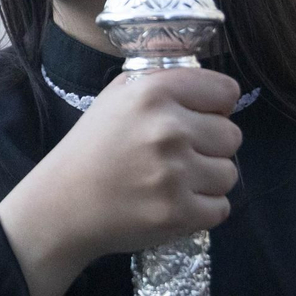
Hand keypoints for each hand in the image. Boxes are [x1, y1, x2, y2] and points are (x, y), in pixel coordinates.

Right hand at [0, 66, 242, 295]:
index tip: (198, 118)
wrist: (63, 204)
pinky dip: (201, 210)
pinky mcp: (179, 213)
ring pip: (229, 174)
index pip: (226, 91)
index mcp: (154, 93)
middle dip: (211, 146)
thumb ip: (159, 81)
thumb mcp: (116, 97)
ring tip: (173, 181)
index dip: (215, 106)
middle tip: (179, 155)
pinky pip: (221, 208)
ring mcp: (175, 174)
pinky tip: (172, 203)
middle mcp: (169, 129)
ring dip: (207, 180)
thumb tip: (205, 81)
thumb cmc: (92, 147)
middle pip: (232, 135)